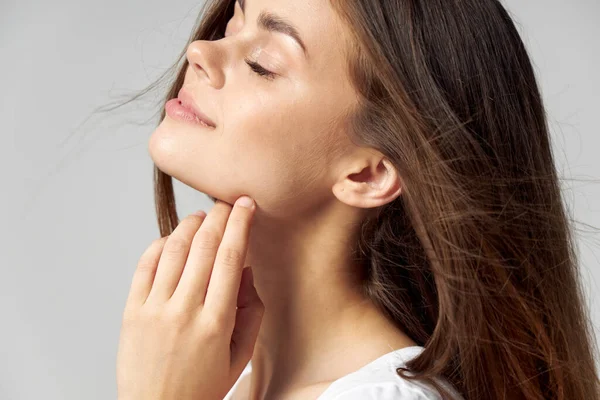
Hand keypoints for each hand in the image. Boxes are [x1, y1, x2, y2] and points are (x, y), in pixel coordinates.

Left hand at [116, 196, 263, 399]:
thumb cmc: (200, 387)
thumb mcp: (239, 356)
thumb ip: (250, 313)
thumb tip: (246, 272)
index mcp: (216, 322)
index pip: (230, 258)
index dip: (240, 224)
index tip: (245, 205)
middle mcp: (184, 310)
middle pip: (204, 247)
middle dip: (218, 216)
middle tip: (225, 201)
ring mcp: (154, 309)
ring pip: (173, 250)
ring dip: (189, 226)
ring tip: (201, 217)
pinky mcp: (131, 311)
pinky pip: (144, 266)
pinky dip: (159, 245)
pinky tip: (172, 239)